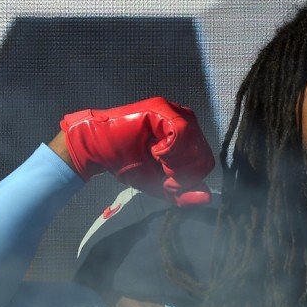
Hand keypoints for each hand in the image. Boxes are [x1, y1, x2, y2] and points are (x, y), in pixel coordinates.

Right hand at [58, 97, 214, 205]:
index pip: (205, 163)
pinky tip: (154, 150)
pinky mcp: (163, 108)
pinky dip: (169, 150)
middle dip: (182, 173)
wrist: (99, 149)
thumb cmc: (127, 162)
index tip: (167, 181)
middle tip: (161, 172)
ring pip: (195, 146)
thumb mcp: (159, 184)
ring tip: (155, 159)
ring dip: (175, 162)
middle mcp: (186, 122)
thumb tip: (207, 198)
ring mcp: (176, 113)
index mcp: (188, 139)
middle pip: (204, 157)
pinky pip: (182, 133)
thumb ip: (183, 193)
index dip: (188, 180)